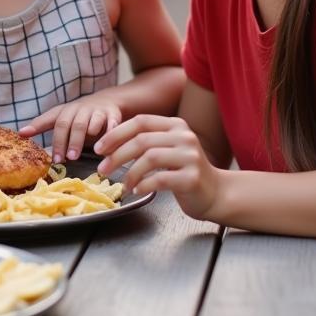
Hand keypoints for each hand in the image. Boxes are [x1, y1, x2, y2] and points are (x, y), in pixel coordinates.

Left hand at [18, 92, 123, 162]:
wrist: (105, 101)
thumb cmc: (78, 115)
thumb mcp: (60, 117)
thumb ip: (42, 125)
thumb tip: (20, 133)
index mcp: (66, 111)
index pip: (55, 122)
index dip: (51, 137)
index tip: (44, 150)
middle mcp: (80, 109)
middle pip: (73, 124)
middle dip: (70, 142)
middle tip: (68, 159)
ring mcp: (96, 111)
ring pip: (91, 123)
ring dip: (87, 137)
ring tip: (85, 153)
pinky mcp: (112, 114)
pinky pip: (112, 123)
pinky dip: (110, 132)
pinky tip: (107, 142)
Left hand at [95, 115, 223, 221]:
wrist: (216, 193)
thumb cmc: (183, 172)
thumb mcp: (166, 149)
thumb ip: (145, 142)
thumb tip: (108, 146)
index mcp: (176, 125)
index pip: (140, 122)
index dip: (116, 134)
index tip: (99, 148)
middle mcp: (184, 137)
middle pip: (142, 140)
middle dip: (117, 155)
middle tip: (103, 169)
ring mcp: (190, 156)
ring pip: (150, 158)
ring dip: (130, 173)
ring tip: (123, 184)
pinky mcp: (192, 177)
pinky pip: (161, 178)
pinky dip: (144, 184)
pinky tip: (137, 190)